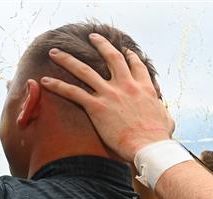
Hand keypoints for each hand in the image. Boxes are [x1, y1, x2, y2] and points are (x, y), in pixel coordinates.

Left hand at [41, 33, 171, 161]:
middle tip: (93, 38)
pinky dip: (58, 85)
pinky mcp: (97, 106)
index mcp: (145, 88)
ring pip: (85, 70)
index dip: (131, 56)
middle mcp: (127, 86)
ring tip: (57, 53)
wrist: (149, 147)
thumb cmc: (159, 138)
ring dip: (68, 60)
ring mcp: (110, 94)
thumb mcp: (167, 119)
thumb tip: (164, 112)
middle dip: (101, 45)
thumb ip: (162, 111)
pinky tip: (45, 80)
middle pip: (112, 58)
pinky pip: (73, 92)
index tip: (126, 51)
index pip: (136, 66)